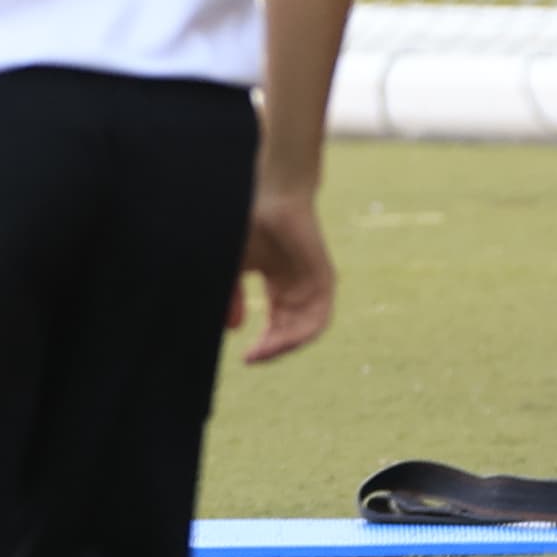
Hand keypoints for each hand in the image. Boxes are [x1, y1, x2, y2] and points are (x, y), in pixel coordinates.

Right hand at [229, 184, 335, 363]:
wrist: (272, 196)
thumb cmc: (250, 225)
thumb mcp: (233, 268)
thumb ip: (231, 297)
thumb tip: (234, 329)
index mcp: (280, 286)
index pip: (277, 327)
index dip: (263, 347)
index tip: (244, 359)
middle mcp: (298, 288)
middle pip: (290, 332)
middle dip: (271, 349)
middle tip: (252, 358)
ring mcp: (313, 284)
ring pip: (305, 329)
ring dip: (285, 346)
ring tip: (264, 353)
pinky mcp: (325, 280)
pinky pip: (320, 319)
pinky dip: (302, 335)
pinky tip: (281, 341)